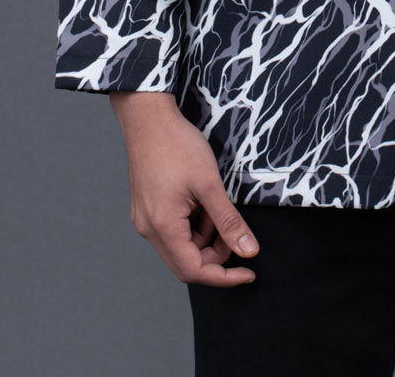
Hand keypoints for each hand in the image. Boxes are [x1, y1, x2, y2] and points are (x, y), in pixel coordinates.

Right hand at [110, 91, 259, 285]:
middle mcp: (149, 229)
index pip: (194, 271)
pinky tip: (201, 198)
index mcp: (162, 227)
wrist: (148, 117)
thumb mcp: (210, 184)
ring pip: (181, 245)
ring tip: (214, 202)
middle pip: (186, 262)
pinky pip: (173, 229)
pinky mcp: (147, 208)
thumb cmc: (177, 145)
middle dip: (215, 253)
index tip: (249, 273)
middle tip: (234, 229)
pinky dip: (193, 222)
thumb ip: (229, 221)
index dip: (224, 277)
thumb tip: (249, 251)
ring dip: (205, 234)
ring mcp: (145, 219)